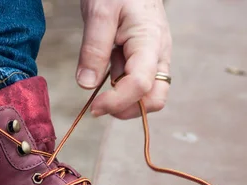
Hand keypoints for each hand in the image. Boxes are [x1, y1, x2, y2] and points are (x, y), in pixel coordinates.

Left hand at [77, 0, 171, 118]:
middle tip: (99, 105)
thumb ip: (94, 49)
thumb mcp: (99, 12)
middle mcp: (159, 55)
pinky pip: (140, 85)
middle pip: (155, 99)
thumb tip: (87, 85)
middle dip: (127, 109)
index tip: (94, 106)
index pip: (140, 85)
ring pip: (149, 96)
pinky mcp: (148, 61)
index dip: (117, 102)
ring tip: (102, 79)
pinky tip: (108, 74)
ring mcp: (156, 59)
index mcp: (150, 41)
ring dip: (124, 100)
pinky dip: (123, 90)